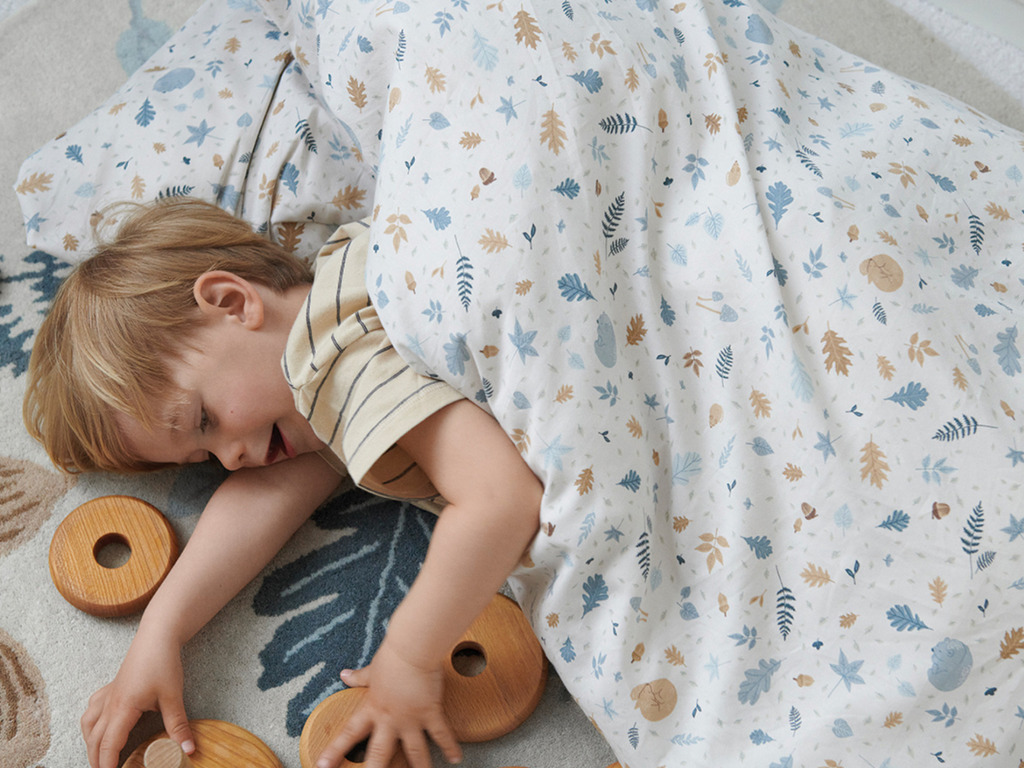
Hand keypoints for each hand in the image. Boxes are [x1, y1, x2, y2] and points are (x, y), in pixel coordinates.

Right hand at [81, 630, 194, 767]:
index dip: (107, 764)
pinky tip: (97, 727)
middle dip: (96, 759)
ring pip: (88, 724)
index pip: (109, 744)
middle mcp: (110, 703)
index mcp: (123, 708)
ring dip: (90, 743)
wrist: (157, 635)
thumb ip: (178, 725)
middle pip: (95, 738)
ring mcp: (108, 694)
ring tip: (97, 757)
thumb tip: (188, 750)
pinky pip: (92, 709)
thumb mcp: (173, 697)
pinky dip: (90, 723)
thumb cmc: (163, 662)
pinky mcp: (112, 687)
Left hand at [315, 638, 461, 767]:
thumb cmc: (392, 657)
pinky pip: (441, 734)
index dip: (334, 751)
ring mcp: (410, 719)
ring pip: (414, 751)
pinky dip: (449, 746)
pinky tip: (456, 758)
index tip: (322, 766)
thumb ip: (359, 678)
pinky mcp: (430, 712)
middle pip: (379, 754)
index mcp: (373, 708)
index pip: (349, 734)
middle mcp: (390, 719)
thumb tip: (344, 675)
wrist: (412, 650)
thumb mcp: (372, 670)